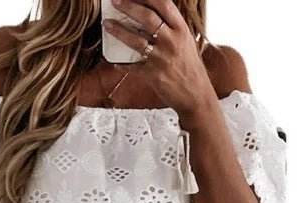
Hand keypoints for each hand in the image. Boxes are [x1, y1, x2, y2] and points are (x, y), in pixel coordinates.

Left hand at [103, 0, 214, 123]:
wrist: (196, 95)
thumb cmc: (189, 67)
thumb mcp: (185, 41)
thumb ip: (171, 27)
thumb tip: (150, 13)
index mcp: (181, 30)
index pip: (163, 4)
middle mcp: (172, 41)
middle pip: (147, 18)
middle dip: (128, 7)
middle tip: (115, 2)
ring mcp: (162, 58)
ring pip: (136, 40)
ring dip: (118, 31)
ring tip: (107, 25)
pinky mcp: (153, 75)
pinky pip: (132, 66)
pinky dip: (121, 63)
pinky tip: (114, 61)